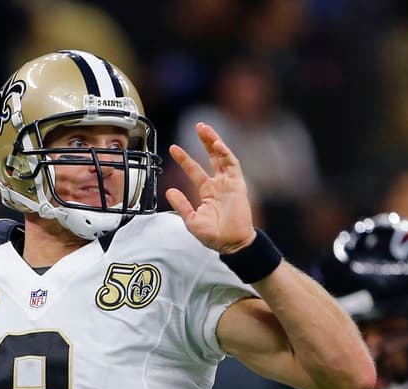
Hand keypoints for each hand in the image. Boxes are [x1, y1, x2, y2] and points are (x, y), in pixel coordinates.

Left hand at [165, 123, 256, 254]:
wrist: (231, 244)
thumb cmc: (214, 236)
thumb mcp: (191, 220)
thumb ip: (181, 205)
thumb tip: (169, 191)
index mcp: (208, 192)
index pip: (195, 170)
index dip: (184, 159)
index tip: (173, 148)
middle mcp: (219, 184)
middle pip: (212, 157)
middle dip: (205, 141)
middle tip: (198, 126)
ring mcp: (229, 183)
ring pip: (222, 157)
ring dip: (215, 142)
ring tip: (205, 129)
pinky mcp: (238, 185)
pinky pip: (233, 165)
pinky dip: (225, 154)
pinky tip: (217, 144)